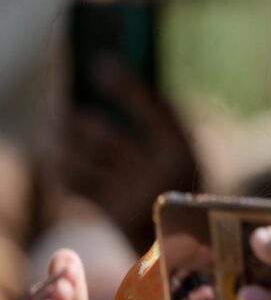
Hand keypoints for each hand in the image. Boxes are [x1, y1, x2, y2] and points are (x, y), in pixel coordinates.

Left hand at [55, 61, 197, 248]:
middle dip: (77, 118)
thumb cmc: (180, 179)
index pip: (148, 105)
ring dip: (63, 140)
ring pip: (82, 159)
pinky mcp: (110, 213)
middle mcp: (155, 171)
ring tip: (56, 125)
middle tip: (62, 105)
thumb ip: (161, 115)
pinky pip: (75, 182)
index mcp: (181, 149)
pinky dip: (64, 166)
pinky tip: (61, 155)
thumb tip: (121, 75)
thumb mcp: (185, 146)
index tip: (100, 61)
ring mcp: (130, 194)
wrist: (184, 237)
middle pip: (103, 134)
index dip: (123, 82)